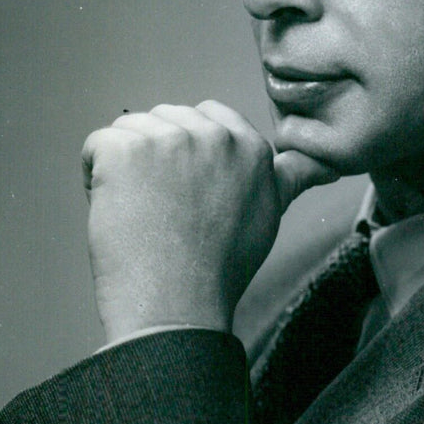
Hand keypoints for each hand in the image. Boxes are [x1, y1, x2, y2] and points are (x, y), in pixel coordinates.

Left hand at [82, 101, 337, 343]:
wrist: (177, 306)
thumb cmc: (219, 267)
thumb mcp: (271, 214)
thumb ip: (292, 176)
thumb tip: (328, 162)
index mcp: (250, 145)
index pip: (206, 117)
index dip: (188, 155)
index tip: (190, 194)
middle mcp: (213, 134)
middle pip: (165, 119)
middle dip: (156, 158)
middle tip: (167, 210)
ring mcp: (168, 138)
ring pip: (130, 130)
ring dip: (126, 168)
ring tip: (143, 213)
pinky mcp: (125, 149)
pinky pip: (96, 147)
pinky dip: (95, 177)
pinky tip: (118, 209)